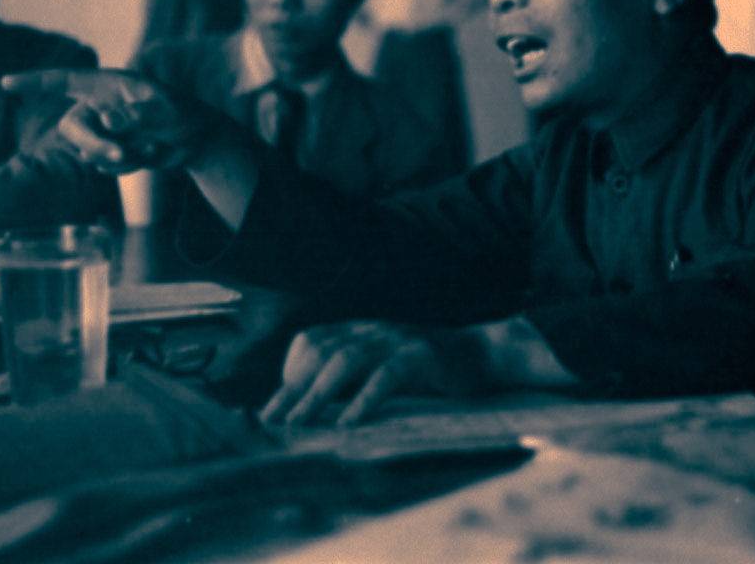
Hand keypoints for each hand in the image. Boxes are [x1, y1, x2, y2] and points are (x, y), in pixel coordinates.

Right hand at [1, 68, 211, 172]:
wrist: (198, 141)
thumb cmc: (184, 114)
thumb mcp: (166, 110)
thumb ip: (137, 113)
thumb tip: (107, 120)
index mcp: (108, 85)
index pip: (65, 81)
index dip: (35, 82)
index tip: (5, 84)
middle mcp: (99, 106)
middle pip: (72, 128)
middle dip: (93, 144)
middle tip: (121, 152)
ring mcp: (103, 131)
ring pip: (88, 151)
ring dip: (122, 155)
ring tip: (154, 145)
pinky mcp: (110, 152)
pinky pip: (106, 166)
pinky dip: (130, 164)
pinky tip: (151, 154)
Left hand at [258, 321, 489, 426]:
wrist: (483, 354)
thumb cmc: (430, 370)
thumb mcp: (385, 367)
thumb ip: (355, 378)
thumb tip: (314, 410)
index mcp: (362, 329)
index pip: (311, 341)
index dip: (290, 370)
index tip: (279, 404)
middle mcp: (373, 329)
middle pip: (320, 352)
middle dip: (293, 388)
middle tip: (271, 420)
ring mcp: (397, 339)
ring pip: (345, 361)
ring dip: (317, 395)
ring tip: (298, 424)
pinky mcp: (421, 355)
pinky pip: (386, 376)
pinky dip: (363, 400)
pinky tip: (348, 423)